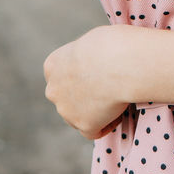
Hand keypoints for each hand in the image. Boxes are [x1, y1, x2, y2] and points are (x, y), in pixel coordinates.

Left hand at [43, 26, 131, 140]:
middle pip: (66, 98)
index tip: (96, 74)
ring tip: (115, 99)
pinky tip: (118, 114)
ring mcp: (66, 111)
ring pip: (78, 116)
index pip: (61, 76)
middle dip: (82, 96)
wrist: (120, 62)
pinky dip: (106, 124)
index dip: (79, 76)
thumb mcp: (89, 42)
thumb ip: (82, 59)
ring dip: (93, 111)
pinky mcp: (84, 126)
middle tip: (106, 88)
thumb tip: (93, 66)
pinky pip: (95, 131)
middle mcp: (53, 90)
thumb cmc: (111, 44)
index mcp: (52, 65)